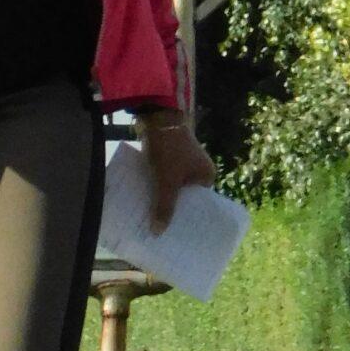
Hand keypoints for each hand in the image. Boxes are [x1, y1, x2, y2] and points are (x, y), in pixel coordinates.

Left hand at [138, 111, 214, 233]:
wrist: (156, 116)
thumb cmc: (169, 150)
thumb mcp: (167, 181)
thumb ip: (164, 207)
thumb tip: (158, 233)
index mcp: (206, 176)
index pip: (199, 204)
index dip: (187, 218)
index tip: (176, 234)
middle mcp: (197, 169)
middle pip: (183, 196)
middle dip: (171, 210)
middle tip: (159, 231)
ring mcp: (182, 162)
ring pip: (170, 187)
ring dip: (160, 198)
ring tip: (149, 219)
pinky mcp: (168, 156)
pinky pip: (162, 177)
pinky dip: (154, 186)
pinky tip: (143, 199)